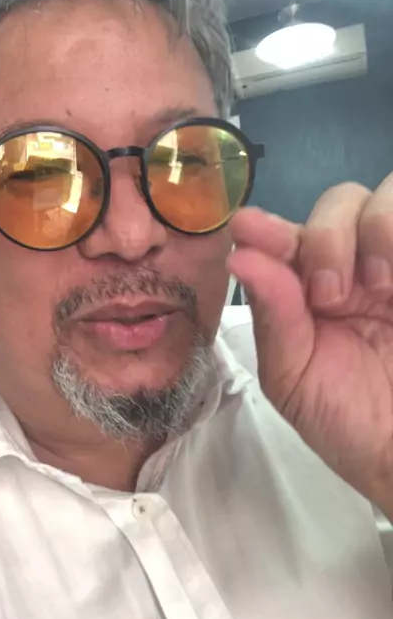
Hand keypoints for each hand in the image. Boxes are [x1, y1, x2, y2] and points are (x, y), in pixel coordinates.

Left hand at [227, 175, 392, 518]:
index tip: (250, 229)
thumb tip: (240, 254)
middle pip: (342, 201)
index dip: (271, 225)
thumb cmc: (349, 424)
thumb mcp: (294, 377)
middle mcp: (358, 266)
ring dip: (376, 228)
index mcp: (313, 288)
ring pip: (387, 194)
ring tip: (378, 288)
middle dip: (327, 237)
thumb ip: (273, 315)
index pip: (291, 235)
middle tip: (330, 296)